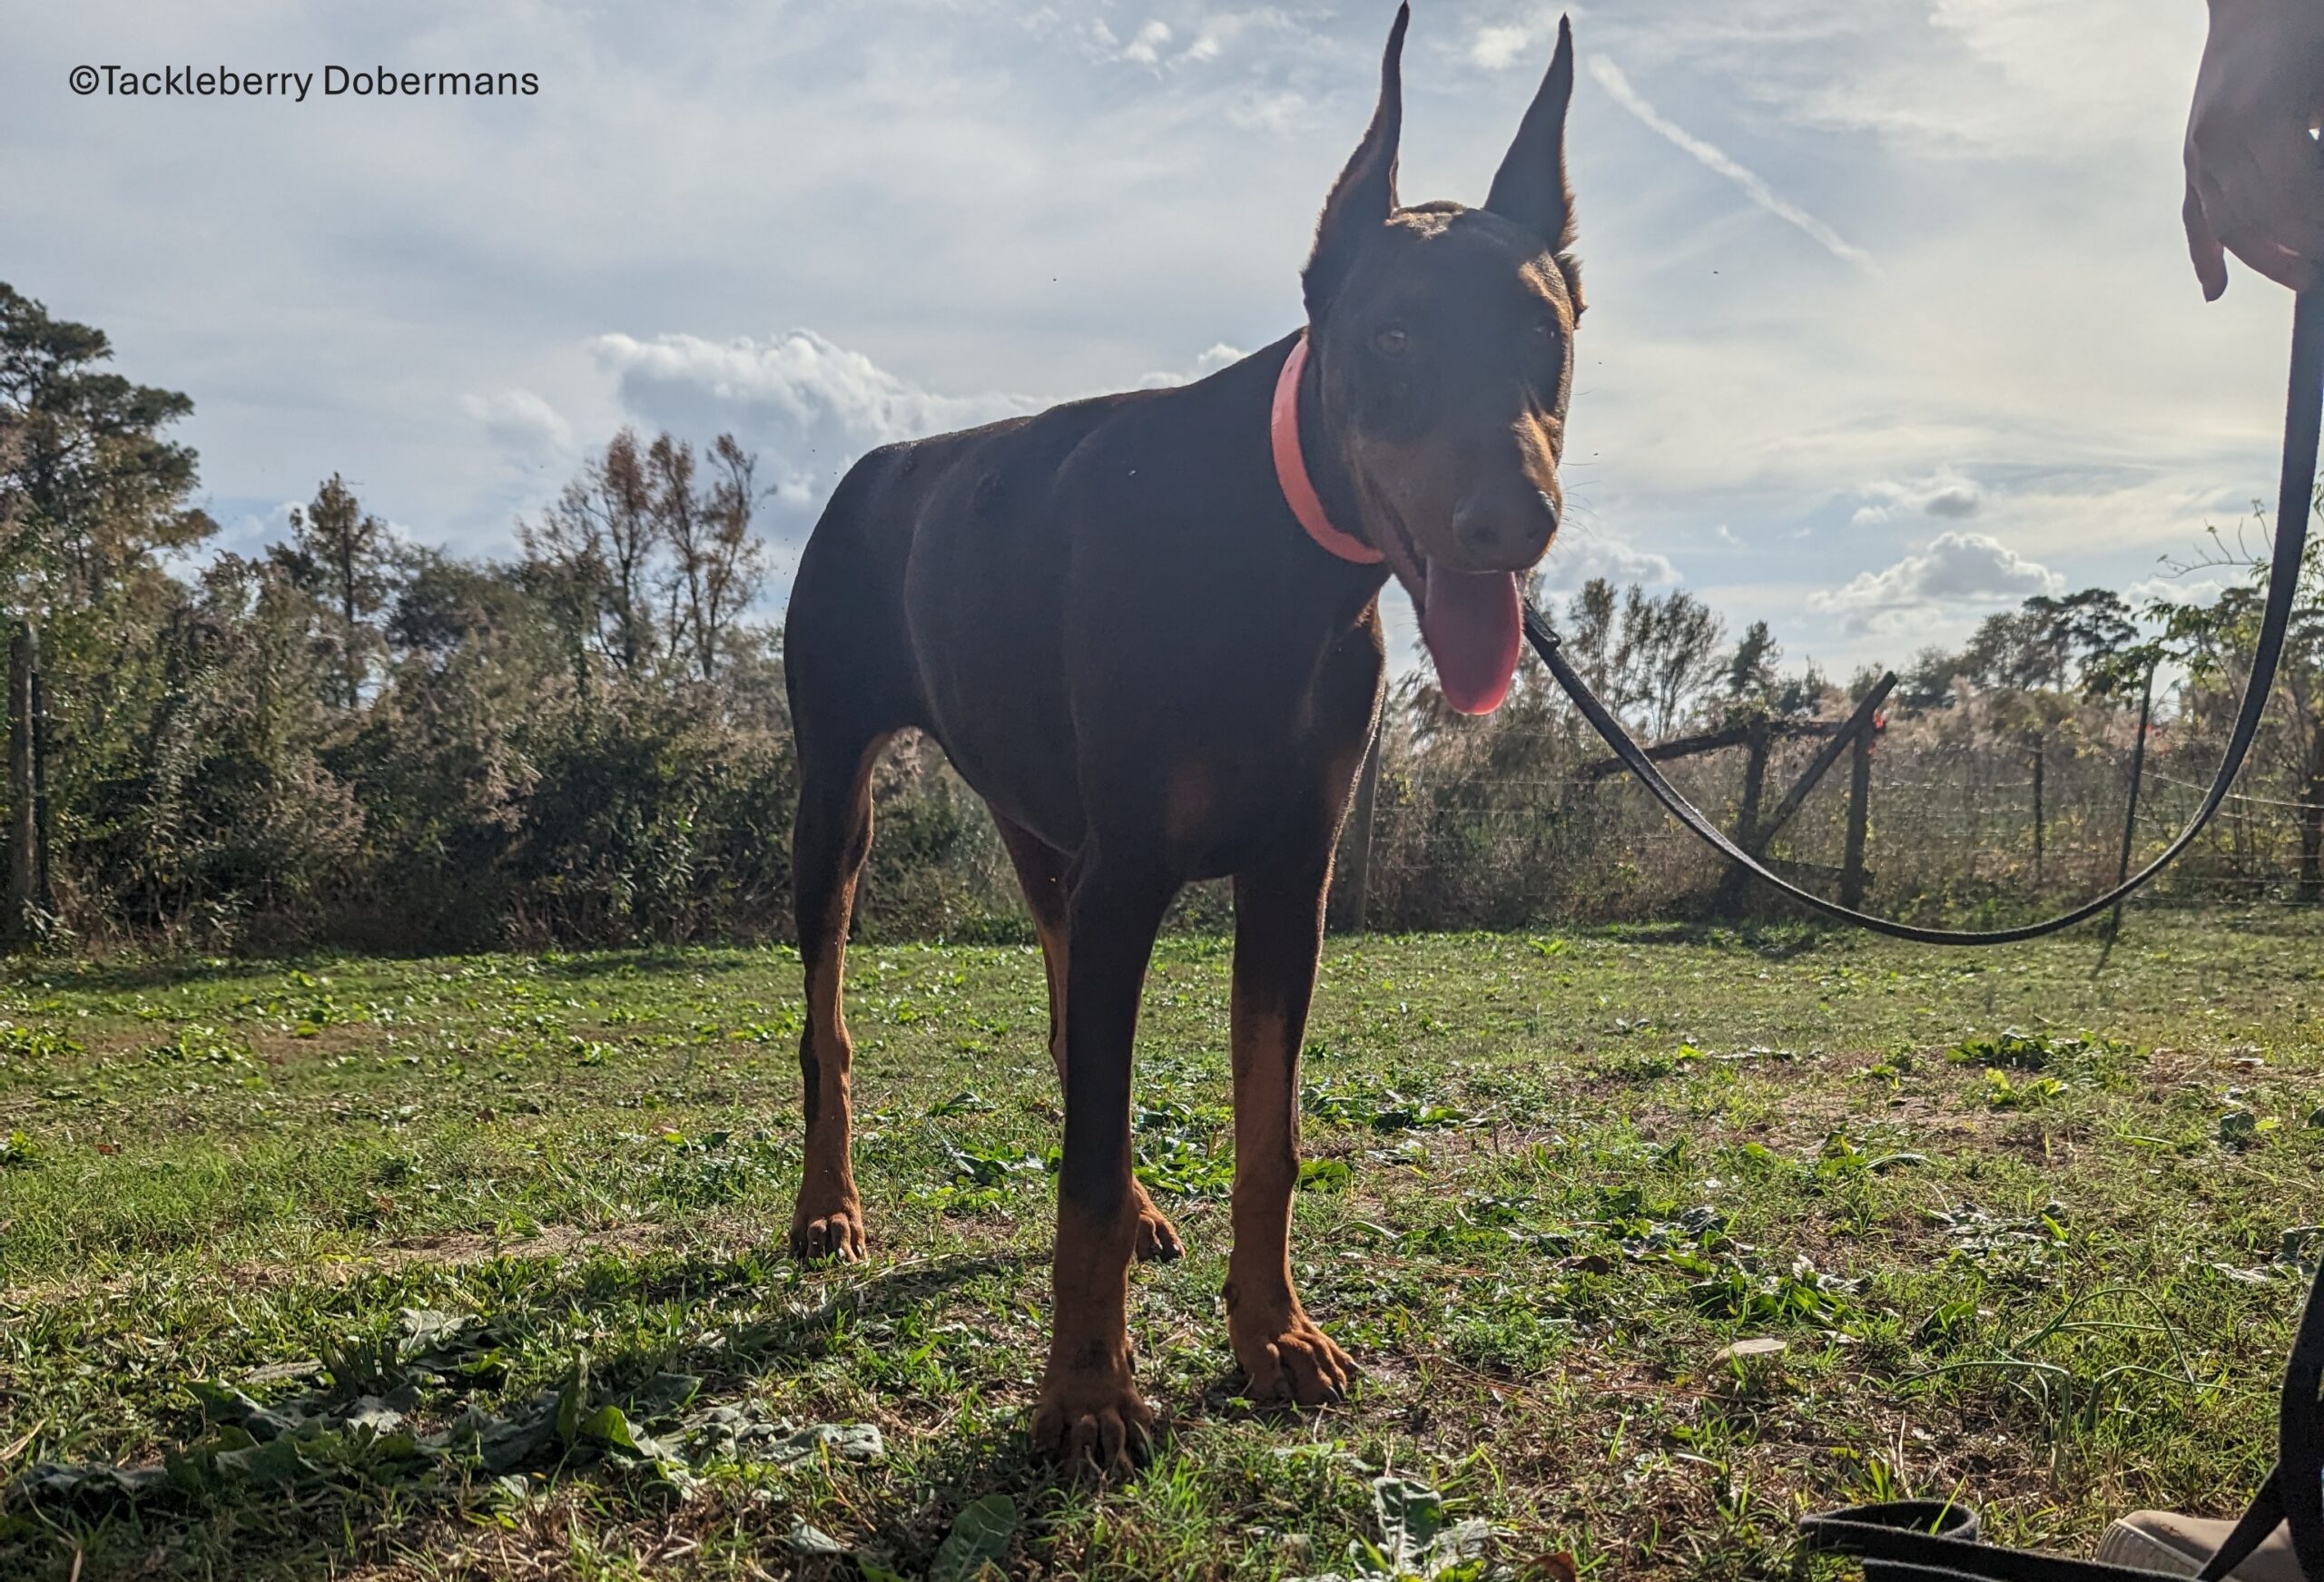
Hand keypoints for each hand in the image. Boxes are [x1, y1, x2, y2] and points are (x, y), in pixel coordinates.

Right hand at [2184, 0, 2323, 298]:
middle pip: (2258, 218)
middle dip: (2299, 248)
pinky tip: (2216, 290)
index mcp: (2260, 117)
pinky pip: (2195, 214)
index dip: (2316, 230)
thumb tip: (2321, 196)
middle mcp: (2220, 139)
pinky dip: (2205, 254)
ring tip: (2302, 277)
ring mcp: (2200, 148)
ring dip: (2265, 257)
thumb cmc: (2310, 27)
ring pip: (2228, 223)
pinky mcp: (2193, 152)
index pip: (2291, 200)